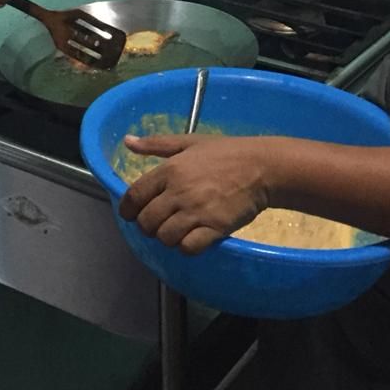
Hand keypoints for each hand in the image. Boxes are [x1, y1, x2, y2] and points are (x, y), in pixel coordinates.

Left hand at [118, 134, 272, 254]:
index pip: (134, 196)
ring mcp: (197, 211)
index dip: (127, 210)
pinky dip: (186, 247)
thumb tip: (128, 142)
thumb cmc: (225, 152)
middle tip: (158, 223)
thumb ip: (156, 144)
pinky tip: (193, 238)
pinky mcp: (214, 228)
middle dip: (148, 226)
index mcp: (170, 170)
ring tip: (177, 230)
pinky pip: (188, 248)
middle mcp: (179, 192)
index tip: (131, 215)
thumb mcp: (189, 142)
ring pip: (165, 237)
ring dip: (167, 237)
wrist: (262, 167)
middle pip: (147, 222)